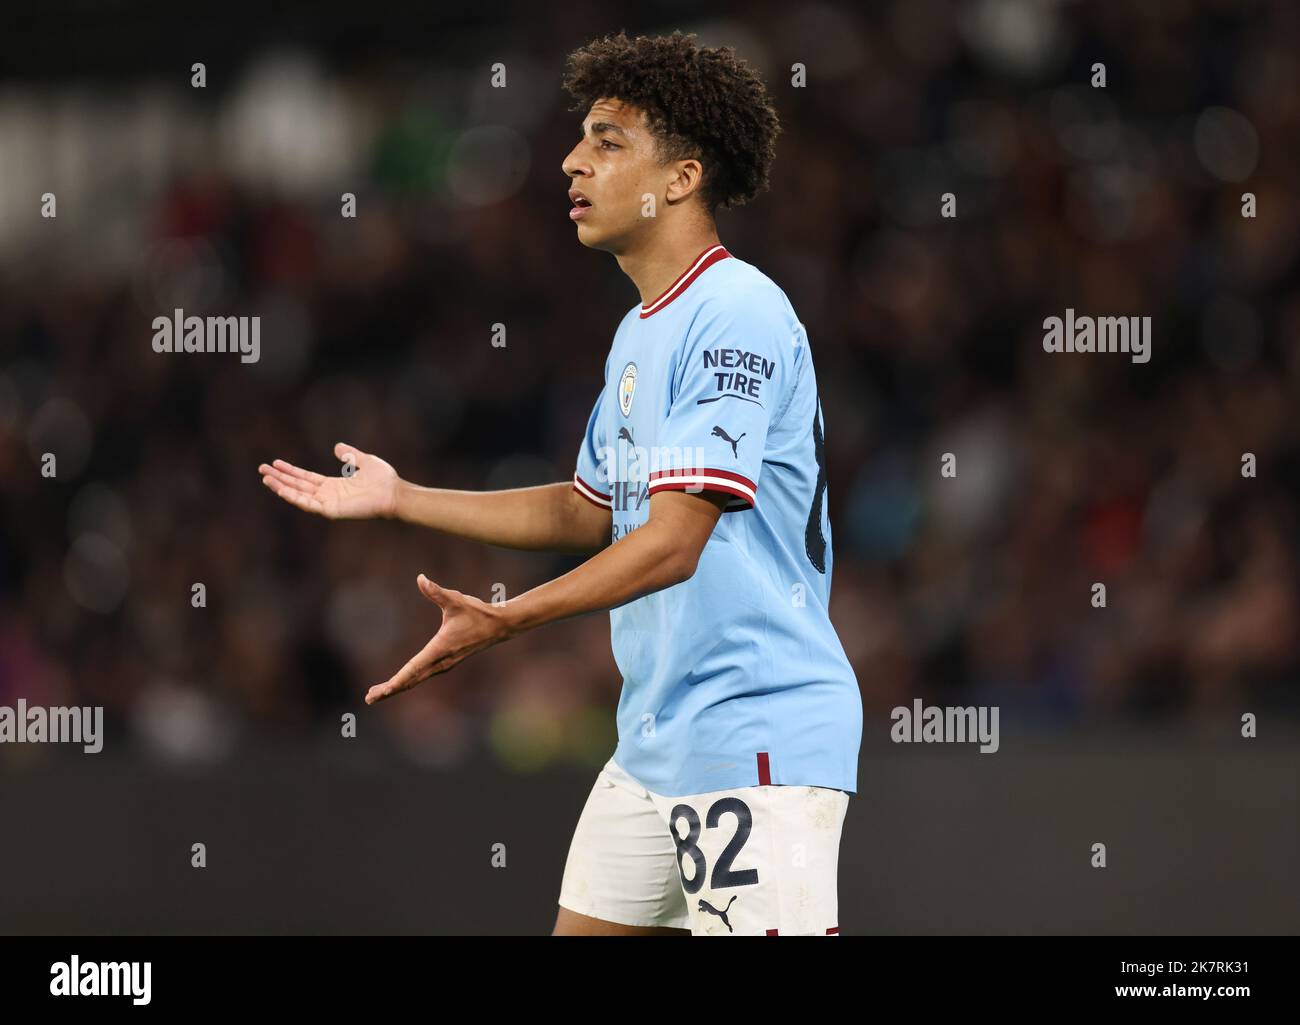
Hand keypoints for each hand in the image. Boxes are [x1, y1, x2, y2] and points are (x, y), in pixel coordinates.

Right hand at [259, 442, 399, 519]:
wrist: (394, 493)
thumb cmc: (383, 480)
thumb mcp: (364, 460)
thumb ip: (350, 454)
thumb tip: (337, 447)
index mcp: (333, 485)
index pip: (306, 478)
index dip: (290, 471)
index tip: (275, 463)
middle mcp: (328, 495)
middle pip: (297, 486)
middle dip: (279, 478)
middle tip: (261, 469)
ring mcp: (328, 504)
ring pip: (298, 495)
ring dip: (281, 487)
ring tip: (265, 478)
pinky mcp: (331, 511)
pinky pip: (308, 504)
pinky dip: (294, 497)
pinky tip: (281, 489)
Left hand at [365, 575, 513, 703]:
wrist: (500, 625)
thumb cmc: (477, 612)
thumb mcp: (455, 600)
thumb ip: (436, 591)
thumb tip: (420, 578)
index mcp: (439, 649)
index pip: (412, 670)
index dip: (394, 682)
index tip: (380, 692)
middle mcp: (441, 661)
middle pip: (411, 680)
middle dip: (390, 690)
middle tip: (368, 698)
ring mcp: (444, 664)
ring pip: (416, 679)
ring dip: (397, 687)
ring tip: (377, 693)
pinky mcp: (446, 662)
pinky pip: (422, 675)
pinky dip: (408, 681)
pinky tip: (401, 682)